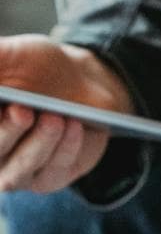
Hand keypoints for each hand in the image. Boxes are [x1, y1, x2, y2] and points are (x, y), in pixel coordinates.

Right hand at [0, 37, 131, 194]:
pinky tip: (73, 125)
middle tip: (22, 111)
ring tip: (53, 118)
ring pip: (21, 166)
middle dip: (7, 131)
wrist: (80, 80)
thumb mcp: (8, 55)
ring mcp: (16, 170)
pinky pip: (56, 167)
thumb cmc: (34, 67)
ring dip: (39, 141)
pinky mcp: (50, 178)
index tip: (2, 104)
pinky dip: (65, 146)